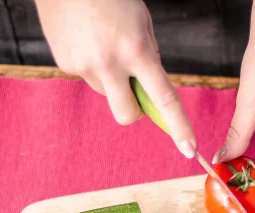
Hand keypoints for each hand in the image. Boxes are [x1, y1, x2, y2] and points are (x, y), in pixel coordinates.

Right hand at [35, 0, 196, 156]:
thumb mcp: (142, 21)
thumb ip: (148, 56)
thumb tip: (148, 89)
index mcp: (135, 51)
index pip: (163, 98)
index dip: (178, 126)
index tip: (189, 149)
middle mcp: (109, 64)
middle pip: (128, 114)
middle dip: (136, 110)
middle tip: (136, 88)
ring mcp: (83, 66)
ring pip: (106, 92)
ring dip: (111, 78)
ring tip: (104, 42)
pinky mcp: (65, 64)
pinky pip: (87, 76)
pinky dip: (92, 63)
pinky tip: (87, 38)